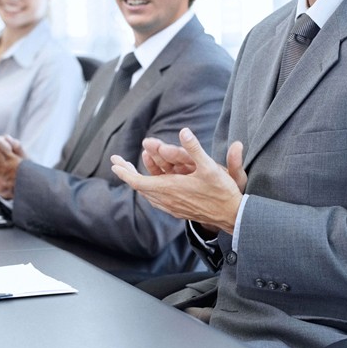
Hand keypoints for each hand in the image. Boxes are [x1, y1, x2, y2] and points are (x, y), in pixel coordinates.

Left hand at [111, 128, 243, 234]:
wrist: (232, 216)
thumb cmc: (221, 192)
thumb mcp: (210, 167)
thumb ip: (195, 148)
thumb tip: (184, 131)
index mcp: (170, 188)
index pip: (138, 181)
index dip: (125, 172)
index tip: (114, 163)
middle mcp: (167, 200)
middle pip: (140, 187)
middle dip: (128, 173)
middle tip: (118, 163)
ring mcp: (172, 207)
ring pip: (148, 194)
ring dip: (139, 181)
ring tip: (132, 172)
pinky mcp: (178, 211)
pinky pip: (156, 200)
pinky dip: (149, 189)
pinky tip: (152, 187)